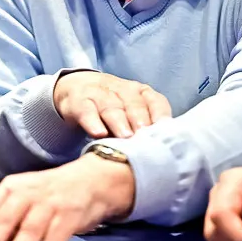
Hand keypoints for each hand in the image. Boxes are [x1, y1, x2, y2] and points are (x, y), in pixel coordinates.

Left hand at [0, 154, 135, 240]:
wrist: (92, 180)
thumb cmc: (52, 193)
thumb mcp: (25, 196)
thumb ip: (8, 218)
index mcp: (11, 187)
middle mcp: (28, 192)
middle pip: (3, 221)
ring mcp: (50, 203)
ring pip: (28, 231)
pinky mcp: (70, 215)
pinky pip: (55, 238)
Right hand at [53, 71, 171, 138]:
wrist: (76, 88)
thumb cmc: (112, 107)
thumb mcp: (130, 113)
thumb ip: (146, 128)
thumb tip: (165, 152)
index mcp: (139, 92)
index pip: (155, 101)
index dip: (161, 115)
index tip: (166, 132)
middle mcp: (121, 90)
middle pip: (133, 104)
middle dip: (140, 120)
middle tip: (145, 136)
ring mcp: (99, 93)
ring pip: (111, 107)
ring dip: (120, 122)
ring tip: (126, 137)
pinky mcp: (79, 101)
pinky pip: (86, 110)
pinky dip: (92, 121)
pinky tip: (98, 134)